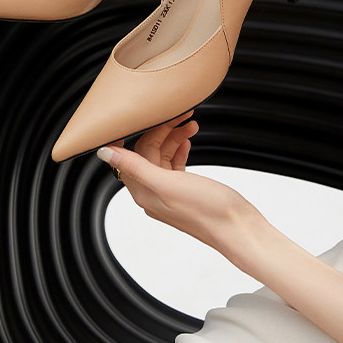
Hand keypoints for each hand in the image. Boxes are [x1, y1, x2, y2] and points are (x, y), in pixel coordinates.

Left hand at [95, 111, 263, 255]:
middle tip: (180, 115)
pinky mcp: (185, 191)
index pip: (132, 154)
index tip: (149, 115)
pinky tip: (188, 141)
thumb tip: (104, 153)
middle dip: (163, 131)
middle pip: (148, 153)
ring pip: (163, 157)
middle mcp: (152, 194)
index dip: (141, 132)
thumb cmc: (207, 209)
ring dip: (174, 138)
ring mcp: (169, 193)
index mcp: (143, 193)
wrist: (238, 228)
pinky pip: (175, 165)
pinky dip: (180, 150)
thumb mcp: (168, 184)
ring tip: (191, 124)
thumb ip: (136, 167)